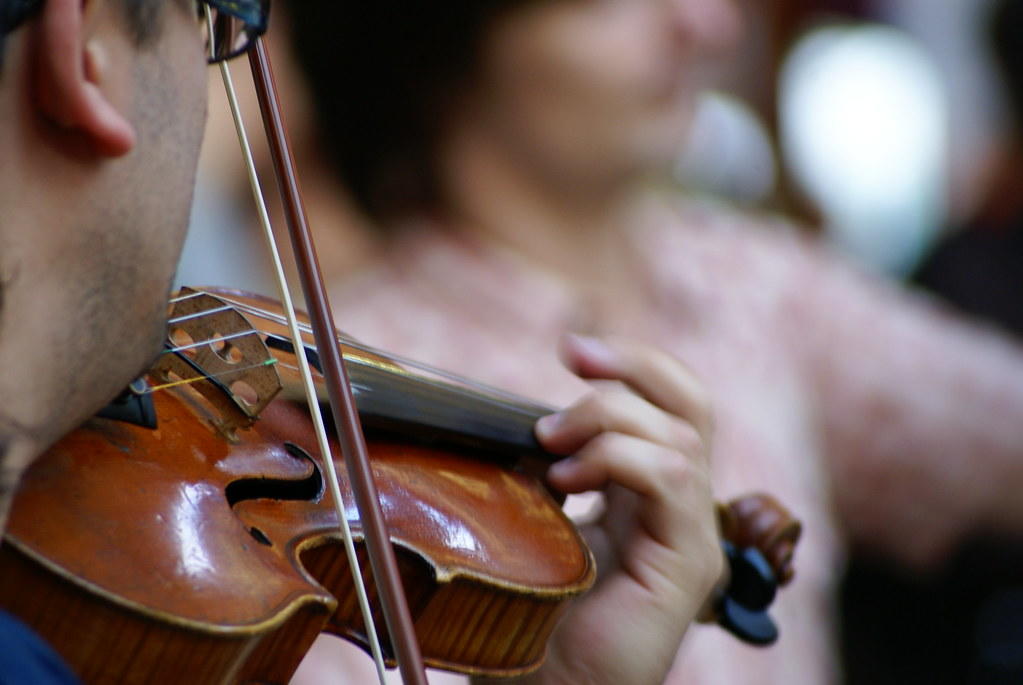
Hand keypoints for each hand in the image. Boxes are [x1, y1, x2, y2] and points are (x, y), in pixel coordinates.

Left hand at [485, 335, 722, 684]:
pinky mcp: (688, 565)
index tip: (572, 348)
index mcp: (647, 493)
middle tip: (572, 360)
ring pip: (679, 437)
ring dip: (608, 421)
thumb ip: (547, 470)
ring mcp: (690, 536)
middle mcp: (679, 508)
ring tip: (552, 446)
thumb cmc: (532, 611)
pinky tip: (569, 481)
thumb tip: (520, 422)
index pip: (670, 405)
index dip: (631, 364)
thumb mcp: (535, 519)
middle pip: (692, 404)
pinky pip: (673, 480)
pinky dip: (618, 460)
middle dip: (632, 366)